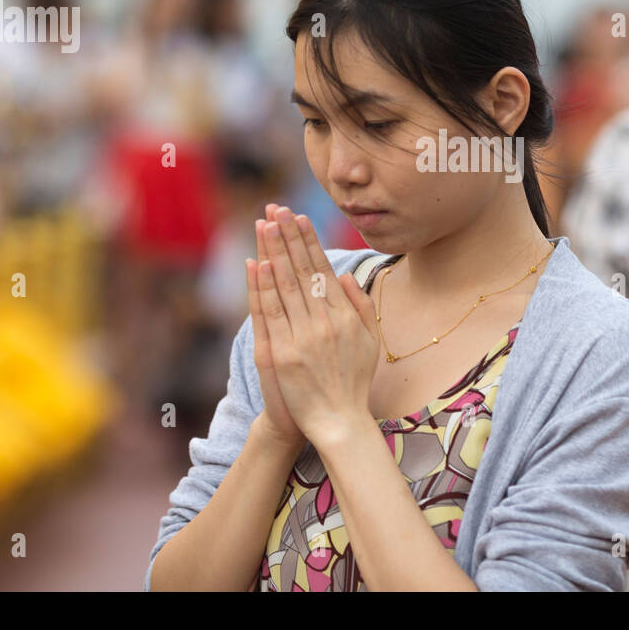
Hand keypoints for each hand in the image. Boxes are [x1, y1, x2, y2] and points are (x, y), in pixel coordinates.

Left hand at [253, 204, 380, 446]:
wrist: (338, 421)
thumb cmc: (354, 380)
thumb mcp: (371, 340)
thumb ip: (361, 305)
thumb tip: (344, 275)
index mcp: (346, 316)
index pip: (323, 270)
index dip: (310, 242)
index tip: (300, 218)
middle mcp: (325, 322)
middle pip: (302, 270)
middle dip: (289, 236)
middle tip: (278, 208)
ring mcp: (302, 337)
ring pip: (285, 285)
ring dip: (274, 251)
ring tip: (265, 225)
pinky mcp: (281, 353)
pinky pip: (270, 313)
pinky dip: (262, 286)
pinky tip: (257, 263)